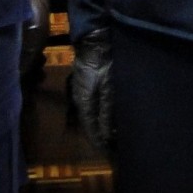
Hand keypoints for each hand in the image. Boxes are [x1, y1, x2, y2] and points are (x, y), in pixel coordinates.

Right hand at [70, 28, 114, 157]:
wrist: (95, 39)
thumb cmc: (103, 64)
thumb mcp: (108, 89)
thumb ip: (107, 112)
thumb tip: (107, 135)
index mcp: (84, 103)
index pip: (90, 129)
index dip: (99, 142)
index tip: (109, 153)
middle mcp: (79, 98)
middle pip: (89, 122)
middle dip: (100, 135)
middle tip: (112, 146)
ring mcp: (81, 89)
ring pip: (91, 113)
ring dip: (100, 123)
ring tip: (112, 132)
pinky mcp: (86, 81)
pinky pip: (92, 103)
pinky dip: (99, 112)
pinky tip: (107, 114)